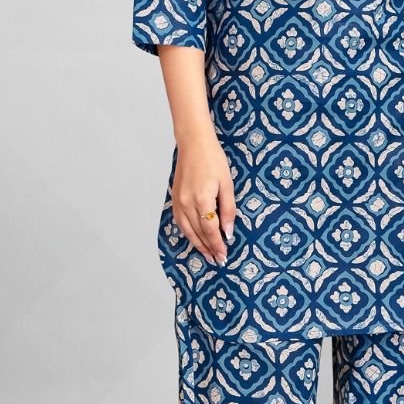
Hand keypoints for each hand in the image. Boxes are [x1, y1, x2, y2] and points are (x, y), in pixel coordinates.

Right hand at [172, 133, 236, 265]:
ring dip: (197, 244)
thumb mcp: (227, 183)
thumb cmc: (213, 159)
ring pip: (187, 230)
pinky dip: (188, 233)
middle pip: (198, 233)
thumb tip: (229, 231)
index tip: (224, 255)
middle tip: (217, 260)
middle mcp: (187, 203)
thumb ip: (228, 209)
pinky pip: (180, 222)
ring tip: (207, 254)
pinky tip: (195, 238)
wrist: (193, 144)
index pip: (211, 230)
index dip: (218, 244)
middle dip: (209, 248)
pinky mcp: (175, 198)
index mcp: (202, 199)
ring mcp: (179, 201)